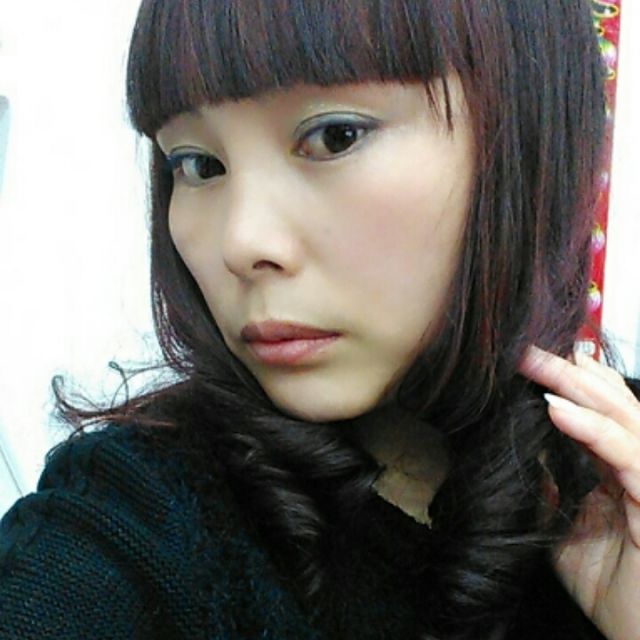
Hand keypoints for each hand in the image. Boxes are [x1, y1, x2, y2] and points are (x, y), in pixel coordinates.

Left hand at [519, 346, 639, 639]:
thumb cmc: (612, 591)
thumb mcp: (564, 533)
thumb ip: (548, 492)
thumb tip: (520, 456)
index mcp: (621, 469)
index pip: (601, 410)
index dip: (571, 379)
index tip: (532, 355)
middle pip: (611, 403)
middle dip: (567, 370)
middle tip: (526, 346)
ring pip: (623, 417)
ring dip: (577, 386)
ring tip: (536, 362)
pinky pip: (628, 456)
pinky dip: (593, 429)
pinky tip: (556, 409)